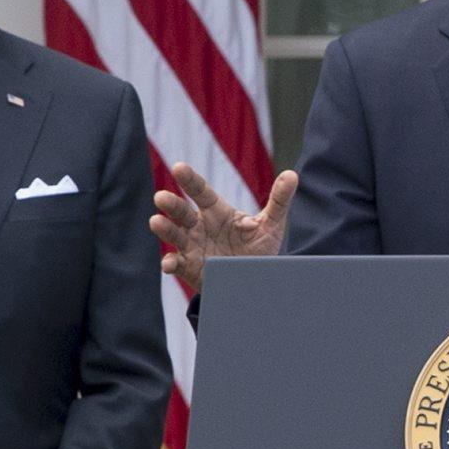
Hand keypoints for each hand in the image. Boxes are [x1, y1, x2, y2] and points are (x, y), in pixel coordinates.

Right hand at [151, 162, 295, 291]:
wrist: (253, 281)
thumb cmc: (257, 249)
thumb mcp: (271, 225)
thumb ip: (279, 201)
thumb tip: (292, 175)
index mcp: (216, 211)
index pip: (201, 192)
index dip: (190, 180)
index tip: (179, 167)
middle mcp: (200, 226)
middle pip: (182, 212)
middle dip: (171, 204)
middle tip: (161, 197)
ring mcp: (192, 247)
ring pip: (174, 236)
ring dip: (165, 229)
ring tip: (156, 221)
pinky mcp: (190, 268)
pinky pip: (176, 264)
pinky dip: (170, 263)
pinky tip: (169, 263)